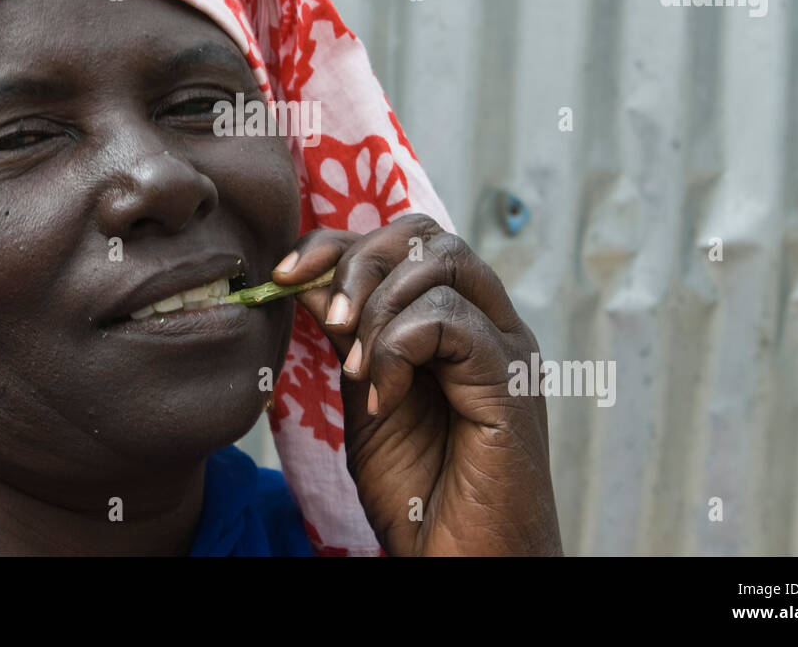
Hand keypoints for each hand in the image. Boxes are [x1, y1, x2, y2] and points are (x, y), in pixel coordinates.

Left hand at [275, 214, 562, 555]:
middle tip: (332, 325)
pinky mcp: (512, 382)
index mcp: (458, 320)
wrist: (461, 563)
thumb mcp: (365, 394)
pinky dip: (399, 350)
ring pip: (441, 263)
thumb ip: (349, 335)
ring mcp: (507, 348)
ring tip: (359, 373)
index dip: (337, 244)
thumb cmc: (419, 492)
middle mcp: (490, 322)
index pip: (402, 241)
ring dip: (378, 311)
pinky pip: (450, 320)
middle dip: (359, 263)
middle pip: (425, 235)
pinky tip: (384, 399)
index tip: (285, 275)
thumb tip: (309, 276)